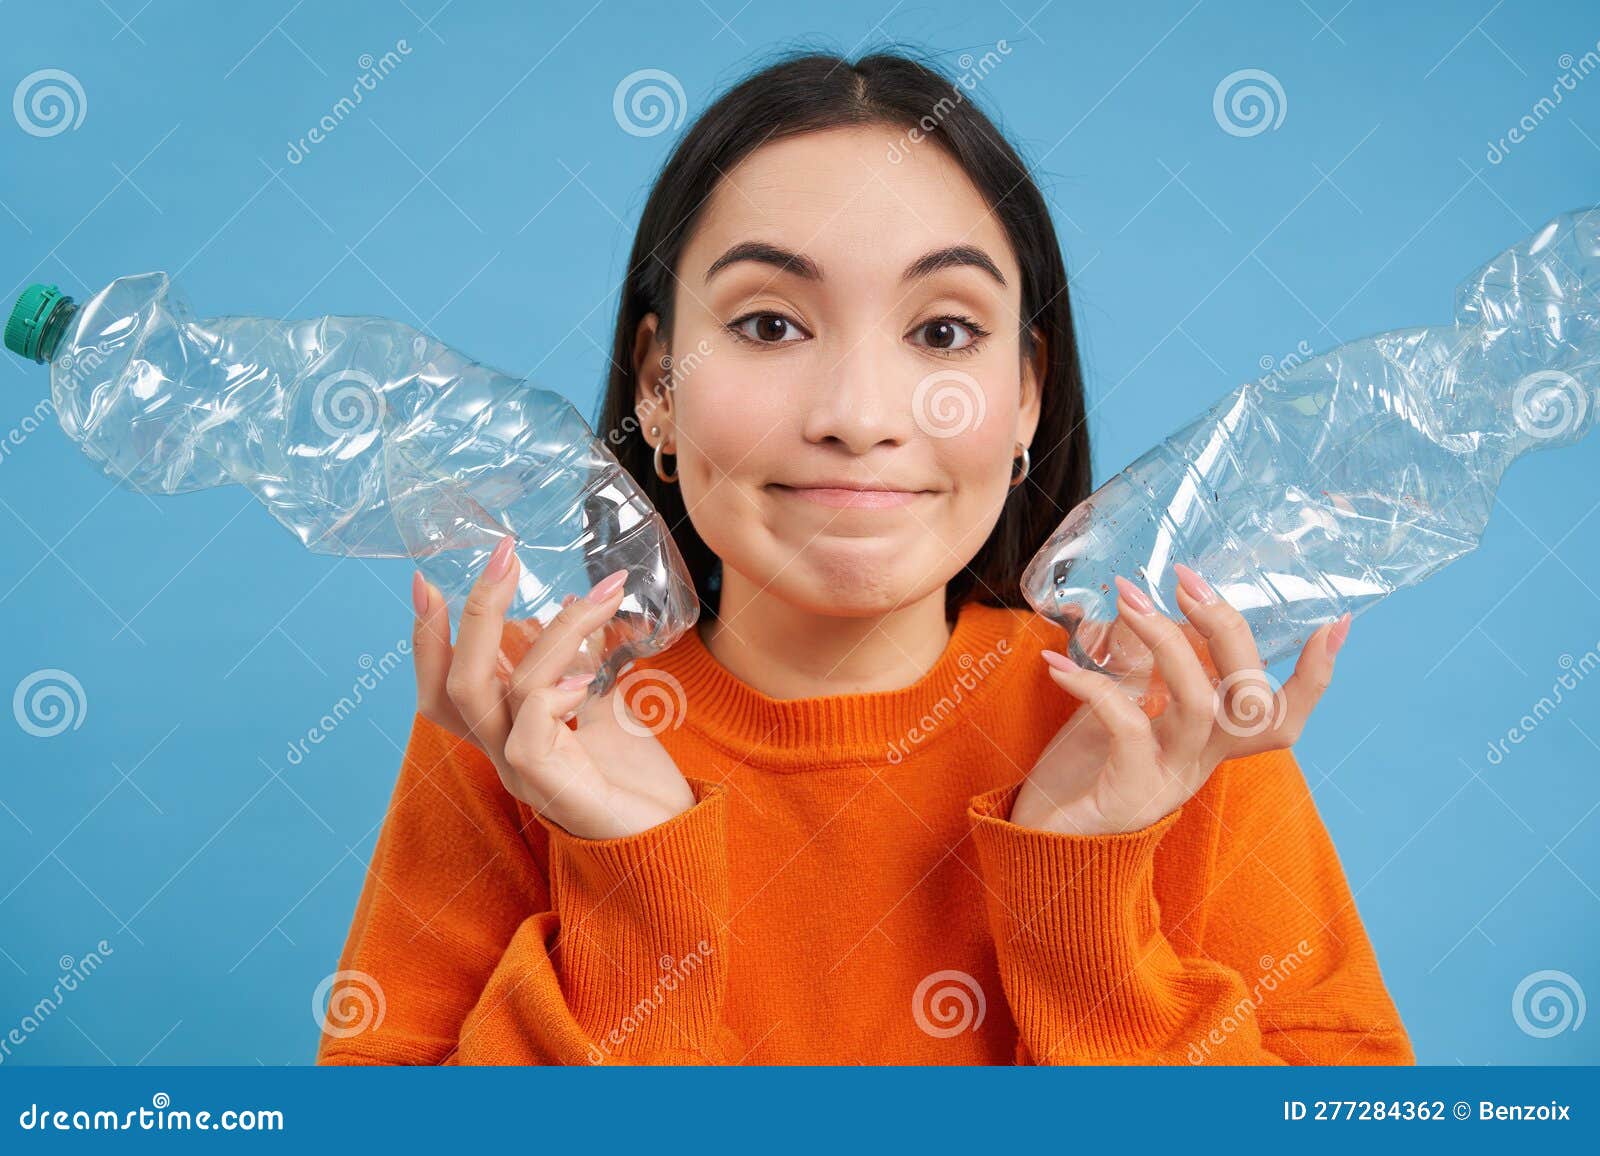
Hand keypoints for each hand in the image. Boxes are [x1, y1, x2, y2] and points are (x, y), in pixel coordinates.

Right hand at [411, 536, 694, 839]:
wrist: (674, 839)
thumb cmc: (636, 779)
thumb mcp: (606, 708)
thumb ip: (582, 668)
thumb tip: (573, 611)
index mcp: (506, 732)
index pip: (444, 686)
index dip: (427, 638)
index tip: (424, 579)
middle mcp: (503, 752)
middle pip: (457, 683)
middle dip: (476, 612)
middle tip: (504, 553)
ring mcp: (524, 774)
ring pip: (505, 692)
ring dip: (553, 632)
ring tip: (600, 596)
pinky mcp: (553, 790)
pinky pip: (530, 733)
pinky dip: (554, 695)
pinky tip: (592, 681)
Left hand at [1011, 562, 1348, 836]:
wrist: (1038, 842)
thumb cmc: (1080, 774)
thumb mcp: (1116, 707)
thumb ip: (1138, 666)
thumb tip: (1141, 601)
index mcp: (1209, 743)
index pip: (1282, 714)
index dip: (1315, 676)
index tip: (1338, 621)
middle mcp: (1201, 763)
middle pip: (1248, 699)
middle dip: (1226, 629)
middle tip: (1187, 580)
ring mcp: (1170, 781)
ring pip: (1197, 705)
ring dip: (1166, 642)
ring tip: (1129, 600)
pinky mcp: (1130, 795)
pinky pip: (1128, 726)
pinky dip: (1093, 687)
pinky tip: (1057, 665)